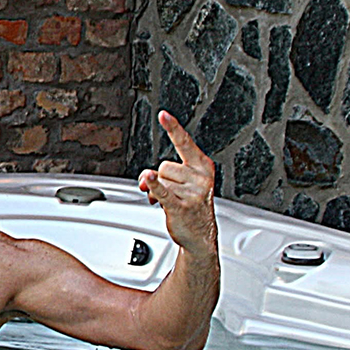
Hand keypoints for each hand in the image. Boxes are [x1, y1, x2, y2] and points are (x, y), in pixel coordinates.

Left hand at [138, 112, 217, 253]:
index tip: (163, 114)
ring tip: (170, 202)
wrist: (200, 235)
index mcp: (203, 167)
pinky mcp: (181, 206)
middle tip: (171, 192)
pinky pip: (163, 192)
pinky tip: (149, 181)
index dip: (173, 128)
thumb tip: (146, 178)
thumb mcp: (183, 183)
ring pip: (159, 180)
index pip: (184, 143)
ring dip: (158, 192)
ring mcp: (192, 193)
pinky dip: (155, 187)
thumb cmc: (191, 204)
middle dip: (161, 179)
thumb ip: (163, 173)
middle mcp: (200, 178)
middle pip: (164, 166)